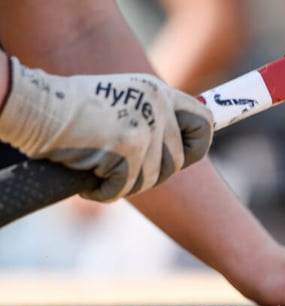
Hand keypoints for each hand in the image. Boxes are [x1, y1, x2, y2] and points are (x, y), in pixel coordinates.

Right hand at [0, 56, 211, 200]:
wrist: (38, 106)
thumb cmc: (73, 109)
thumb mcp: (124, 101)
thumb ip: (153, 119)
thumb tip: (180, 151)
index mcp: (159, 93)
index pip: (204, 122)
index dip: (198, 146)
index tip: (186, 157)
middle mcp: (158, 108)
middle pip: (177, 162)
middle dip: (151, 173)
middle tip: (124, 170)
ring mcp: (145, 128)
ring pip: (151, 179)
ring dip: (124, 183)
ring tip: (98, 168)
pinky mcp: (128, 149)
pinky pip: (124, 188)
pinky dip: (103, 191)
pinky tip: (87, 177)